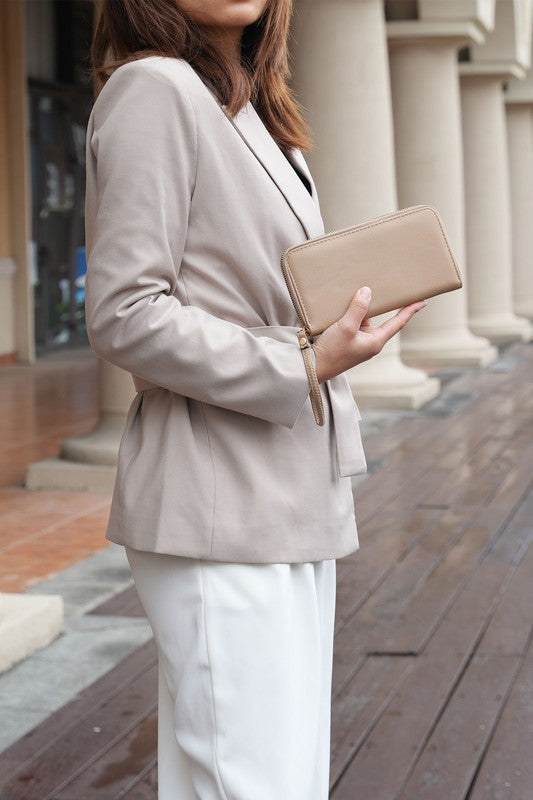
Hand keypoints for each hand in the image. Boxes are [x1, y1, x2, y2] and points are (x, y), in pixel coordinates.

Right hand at [312, 286, 426, 382]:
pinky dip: (351, 314)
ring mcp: (358, 342)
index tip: (423, 301)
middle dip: (381, 304)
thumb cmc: (331, 352)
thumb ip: (358, 309)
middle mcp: (370, 342)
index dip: (410, 311)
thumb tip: (367, 292)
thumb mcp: (346, 327)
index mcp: (375, 342)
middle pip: (380, 318)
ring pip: (365, 319)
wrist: (312, 367)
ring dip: (361, 309)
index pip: (398, 322)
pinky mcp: (347, 341)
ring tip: (355, 294)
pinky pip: (354, 323)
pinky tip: (343, 305)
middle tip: (388, 288)